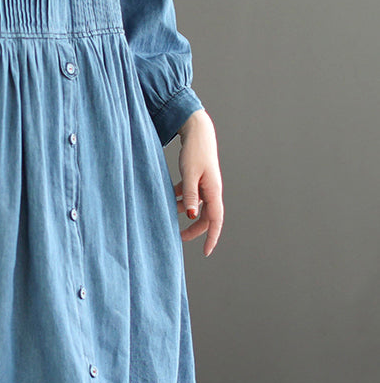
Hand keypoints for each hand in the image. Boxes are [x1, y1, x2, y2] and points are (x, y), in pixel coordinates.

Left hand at [173, 109, 223, 256]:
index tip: (206, 252)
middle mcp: (212, 189)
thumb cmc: (194, 151)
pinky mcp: (197, 178)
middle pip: (206, 216)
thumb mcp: (189, 174)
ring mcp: (205, 184)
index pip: (216, 220)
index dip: (211, 237)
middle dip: (194, 228)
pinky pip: (190, 194)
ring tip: (167, 212)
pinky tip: (168, 196)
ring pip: (196, 205)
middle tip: (179, 236)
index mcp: (213, 190)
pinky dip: (180, 198)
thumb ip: (189, 195)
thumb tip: (190, 216)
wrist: (197, 130)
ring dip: (183, 210)